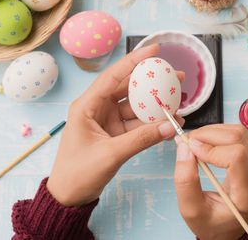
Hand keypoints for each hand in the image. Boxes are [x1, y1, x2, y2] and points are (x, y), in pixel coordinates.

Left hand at [47, 44, 183, 205]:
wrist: (69, 197)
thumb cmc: (78, 173)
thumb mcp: (110, 154)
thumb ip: (141, 139)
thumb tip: (170, 126)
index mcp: (86, 106)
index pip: (113, 76)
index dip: (134, 61)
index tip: (154, 50)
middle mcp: (97, 108)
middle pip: (128, 88)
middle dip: (152, 81)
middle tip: (176, 76)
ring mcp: (107, 120)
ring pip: (135, 106)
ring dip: (156, 104)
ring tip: (179, 100)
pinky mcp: (115, 133)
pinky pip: (137, 123)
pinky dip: (153, 123)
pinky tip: (170, 121)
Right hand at [174, 124, 247, 239]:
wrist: (226, 228)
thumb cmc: (212, 223)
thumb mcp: (191, 209)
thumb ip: (185, 180)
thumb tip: (184, 147)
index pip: (237, 156)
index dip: (211, 147)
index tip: (191, 149)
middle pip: (238, 139)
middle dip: (209, 134)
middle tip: (188, 142)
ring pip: (240, 133)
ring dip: (214, 132)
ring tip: (196, 144)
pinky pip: (241, 136)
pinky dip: (220, 134)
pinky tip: (207, 144)